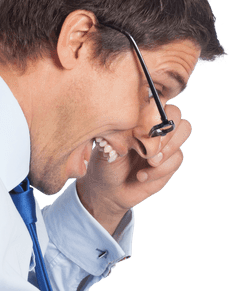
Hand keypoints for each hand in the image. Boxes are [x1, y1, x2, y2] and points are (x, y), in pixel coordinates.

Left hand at [76, 104, 191, 232]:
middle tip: (150, 147)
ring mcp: (166, 143)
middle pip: (176, 114)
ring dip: (168, 148)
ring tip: (150, 161)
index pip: (158, 100)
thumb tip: (135, 123)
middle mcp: (156, 126)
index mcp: (141, 116)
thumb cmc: (106, 163)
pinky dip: (160, 169)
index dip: (156, 111)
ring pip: (184, 131)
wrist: (109, 190)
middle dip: (165, 129)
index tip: (142, 128)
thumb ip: (123, 131)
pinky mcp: (170, 161)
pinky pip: (177, 158)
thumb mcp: (109, 145)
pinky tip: (142, 176)